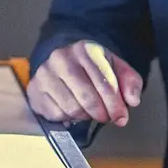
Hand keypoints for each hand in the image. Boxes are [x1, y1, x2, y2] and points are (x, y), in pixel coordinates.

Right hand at [27, 40, 142, 125]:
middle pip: (87, 98)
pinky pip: (56, 114)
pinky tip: (72, 109)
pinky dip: (67, 118)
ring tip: (89, 111)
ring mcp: (45, 74)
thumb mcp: (116, 68)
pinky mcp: (35, 90)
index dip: (115, 105)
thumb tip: (132, 100)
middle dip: (101, 113)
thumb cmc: (91, 66)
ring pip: (71, 108)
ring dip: (85, 116)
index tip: (121, 117)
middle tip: (106, 117)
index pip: (104, 83)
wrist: (62, 59)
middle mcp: (61, 58)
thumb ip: (130, 82)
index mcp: (84, 50)